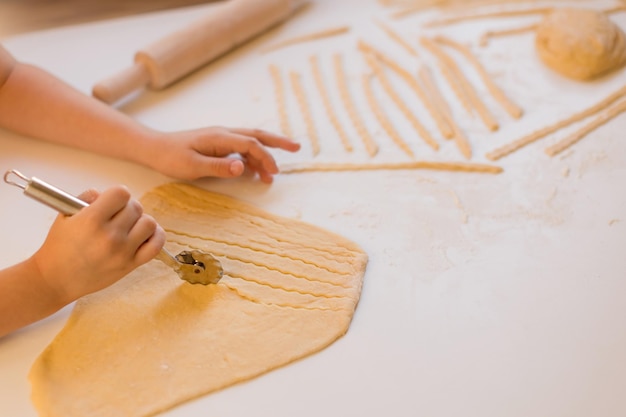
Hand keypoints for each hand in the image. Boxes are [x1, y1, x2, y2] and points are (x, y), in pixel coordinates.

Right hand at [31, 186, 164, 304]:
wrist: (57, 279)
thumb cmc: (60, 246)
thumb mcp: (66, 215)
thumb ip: (87, 198)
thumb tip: (107, 194)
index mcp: (92, 220)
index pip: (121, 193)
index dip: (117, 194)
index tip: (111, 201)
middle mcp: (110, 236)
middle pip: (135, 207)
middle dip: (126, 208)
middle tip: (116, 216)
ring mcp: (123, 251)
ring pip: (149, 223)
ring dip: (141, 221)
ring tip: (128, 227)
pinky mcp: (131, 264)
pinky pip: (156, 245)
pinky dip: (155, 236)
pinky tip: (145, 235)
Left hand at [143, 127, 299, 182]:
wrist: (152, 148)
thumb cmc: (170, 157)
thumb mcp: (193, 166)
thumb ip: (219, 167)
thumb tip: (243, 167)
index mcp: (220, 138)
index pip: (250, 144)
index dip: (265, 158)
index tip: (273, 173)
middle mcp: (223, 134)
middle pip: (257, 135)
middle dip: (278, 141)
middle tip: (297, 147)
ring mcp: (220, 138)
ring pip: (250, 141)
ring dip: (265, 152)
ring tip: (275, 170)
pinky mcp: (216, 144)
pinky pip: (240, 148)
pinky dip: (252, 157)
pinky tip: (255, 171)